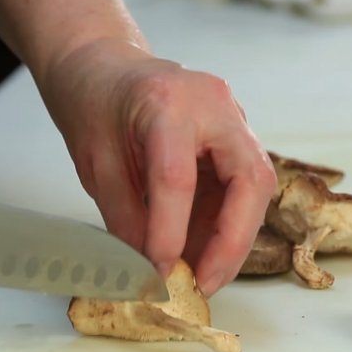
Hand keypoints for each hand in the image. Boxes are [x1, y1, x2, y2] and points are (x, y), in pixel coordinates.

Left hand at [38, 39, 277, 296]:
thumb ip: (127, 218)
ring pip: (257, 187)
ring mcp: (234, 118)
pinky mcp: (239, 138)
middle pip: (250, 180)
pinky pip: (245, 188)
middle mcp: (215, 105)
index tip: (161, 276)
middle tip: (205, 284)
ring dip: (235, 239)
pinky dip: (228, 224)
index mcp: (168, 102)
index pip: (178, 177)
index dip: (171, 234)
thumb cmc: (94, 104)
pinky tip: (204, 250)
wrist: (106, 67)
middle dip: (232, 242)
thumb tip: (151, 273)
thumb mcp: (96, 165)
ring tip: (203, 276)